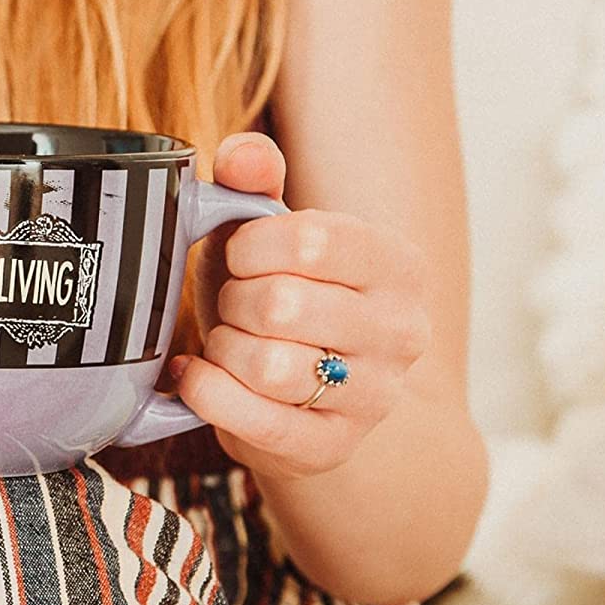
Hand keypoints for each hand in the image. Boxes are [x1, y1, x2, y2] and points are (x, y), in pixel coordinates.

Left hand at [169, 132, 432, 479]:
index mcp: (398, 266)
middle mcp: (404, 333)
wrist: (302, 399)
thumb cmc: (277, 299)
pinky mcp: (330, 448)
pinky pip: (253, 419)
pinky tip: (200, 378)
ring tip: (227, 345)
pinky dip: (208, 393)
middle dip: (234, 303)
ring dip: (224, 349)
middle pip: (282, 304)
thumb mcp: (264, 235)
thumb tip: (242, 156)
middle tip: (235, 308)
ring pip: (268, 366)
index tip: (240, 256)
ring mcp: (375, 397)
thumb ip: (252, 180)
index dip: (251, 246)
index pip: (311, 239)